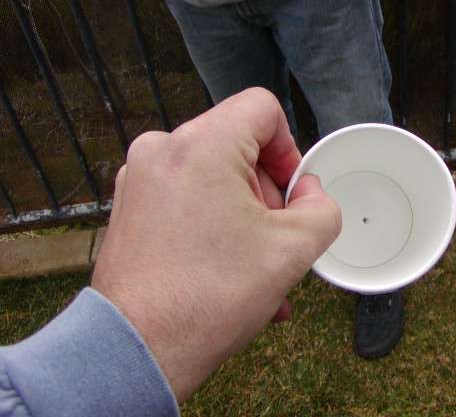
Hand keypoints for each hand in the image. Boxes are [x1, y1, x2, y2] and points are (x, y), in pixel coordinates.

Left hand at [91, 88, 340, 402]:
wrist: (137, 348)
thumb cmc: (205, 299)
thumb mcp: (294, 250)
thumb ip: (322, 207)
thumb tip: (309, 193)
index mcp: (202, 145)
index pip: (262, 108)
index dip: (289, 148)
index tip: (291, 192)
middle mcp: (162, 150)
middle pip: (238, 146)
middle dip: (267, 192)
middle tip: (276, 238)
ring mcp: (140, 179)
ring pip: (214, 177)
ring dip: (244, 215)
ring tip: (258, 267)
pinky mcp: (131, 206)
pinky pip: (188, 198)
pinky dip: (214, 223)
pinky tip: (231, 270)